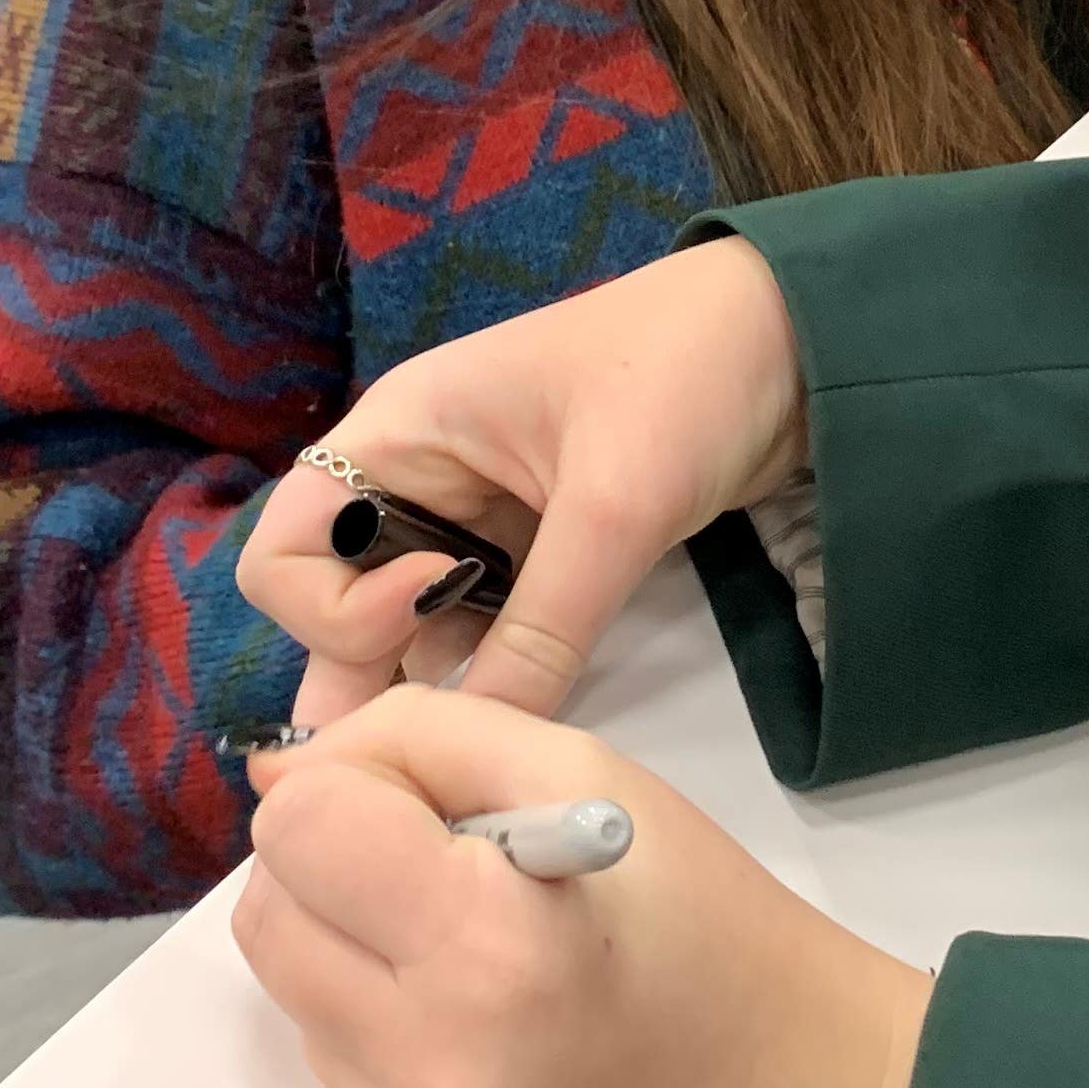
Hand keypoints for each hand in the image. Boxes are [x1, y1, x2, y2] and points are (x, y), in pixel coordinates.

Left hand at [234, 689, 923, 1087]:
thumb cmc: (714, 937)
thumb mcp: (595, 779)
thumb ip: (432, 739)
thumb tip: (298, 771)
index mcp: (490, 952)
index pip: (301, 826)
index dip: (358, 789)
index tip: (431, 806)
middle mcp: (429, 1078)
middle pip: (268, 918)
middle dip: (336, 871)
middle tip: (446, 874)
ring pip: (295, 1003)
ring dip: (360, 959)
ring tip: (484, 966)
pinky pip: (338, 1087)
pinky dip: (388, 1046)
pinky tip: (489, 1044)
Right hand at [237, 235, 806, 723]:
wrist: (804, 341)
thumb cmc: (688, 374)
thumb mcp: (614, 504)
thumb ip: (542, 628)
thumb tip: (478, 741)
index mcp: (402, 432)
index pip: (284, 550)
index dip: (331, 605)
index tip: (432, 601)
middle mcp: (419, 479)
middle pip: (331, 605)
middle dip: (362, 676)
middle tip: (422, 739)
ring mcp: (475, 520)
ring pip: (406, 631)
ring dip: (425, 687)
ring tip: (464, 746)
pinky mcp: (535, 552)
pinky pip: (478, 631)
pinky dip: (485, 675)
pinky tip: (510, 717)